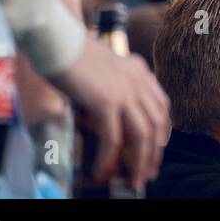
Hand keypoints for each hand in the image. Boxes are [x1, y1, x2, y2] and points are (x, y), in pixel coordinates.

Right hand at [47, 38, 170, 189]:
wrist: (57, 39)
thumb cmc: (71, 53)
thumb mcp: (104, 68)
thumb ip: (114, 86)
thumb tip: (110, 115)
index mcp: (140, 72)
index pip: (161, 109)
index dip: (161, 135)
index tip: (154, 154)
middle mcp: (139, 82)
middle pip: (156, 126)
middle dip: (152, 155)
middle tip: (145, 176)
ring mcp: (125, 91)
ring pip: (141, 137)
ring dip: (138, 163)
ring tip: (132, 181)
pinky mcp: (106, 101)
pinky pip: (113, 139)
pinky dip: (108, 159)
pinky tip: (101, 171)